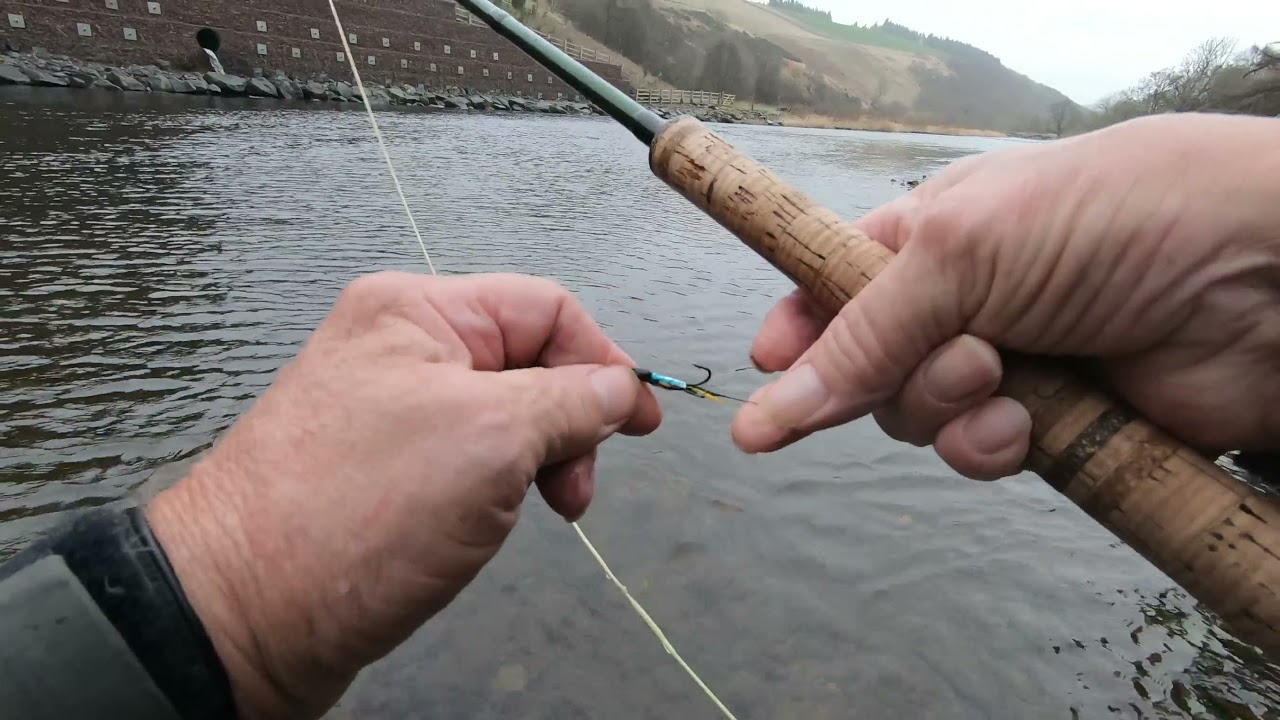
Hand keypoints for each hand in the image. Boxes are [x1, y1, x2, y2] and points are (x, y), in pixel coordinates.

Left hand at [143, 272, 660, 718]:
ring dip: (537, 459)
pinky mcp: (381, 469)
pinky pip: (467, 458)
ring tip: (538, 512)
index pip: (545, 307)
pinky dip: (498, 487)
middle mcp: (399, 348)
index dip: (603, 360)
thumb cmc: (361, 513)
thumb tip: (622, 389)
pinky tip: (489, 524)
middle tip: (574, 490)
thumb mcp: (490, 440)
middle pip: (527, 361)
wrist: (242, 617)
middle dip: (569, 420)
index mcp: (417, 312)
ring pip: (503, 416)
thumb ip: (570, 402)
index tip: (641, 425)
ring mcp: (387, 410)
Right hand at [733, 111, 1279, 478]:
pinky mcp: (1048, 422)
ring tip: (1005, 375)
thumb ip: (857, 337)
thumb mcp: (960, 251)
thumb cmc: (1111, 219)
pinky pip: (977, 455)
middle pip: (866, 365)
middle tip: (963, 350)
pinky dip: (993, 447)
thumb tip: (762, 414)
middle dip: (899, 371)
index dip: (798, 327)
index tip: (768, 364)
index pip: (831, 283)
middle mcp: (961, 298)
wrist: (1259, 279)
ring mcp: (1004, 362)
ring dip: (948, 407)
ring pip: (918, 417)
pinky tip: (1030, 425)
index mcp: (932, 232)